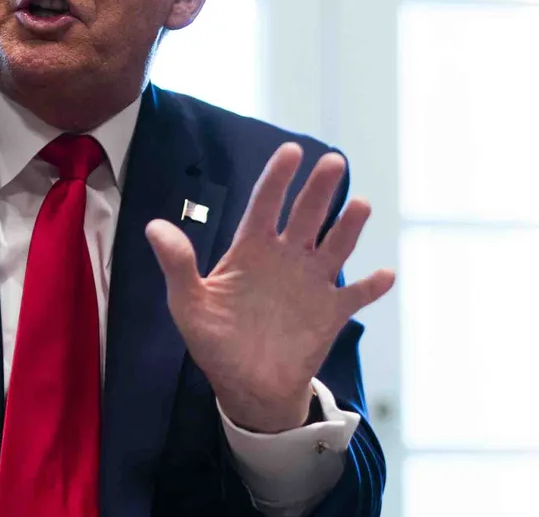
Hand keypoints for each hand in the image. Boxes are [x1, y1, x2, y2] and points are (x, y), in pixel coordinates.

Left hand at [145, 143, 393, 433]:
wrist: (245, 387)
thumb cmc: (214, 341)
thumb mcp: (187, 304)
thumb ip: (177, 264)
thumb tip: (153, 226)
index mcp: (250, 250)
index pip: (264, 205)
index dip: (277, 178)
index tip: (291, 152)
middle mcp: (285, 258)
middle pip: (305, 216)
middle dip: (319, 189)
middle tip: (334, 162)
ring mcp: (311, 283)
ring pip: (334, 246)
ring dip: (348, 227)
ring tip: (360, 205)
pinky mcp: (330, 313)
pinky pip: (356, 295)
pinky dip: (371, 286)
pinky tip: (385, 273)